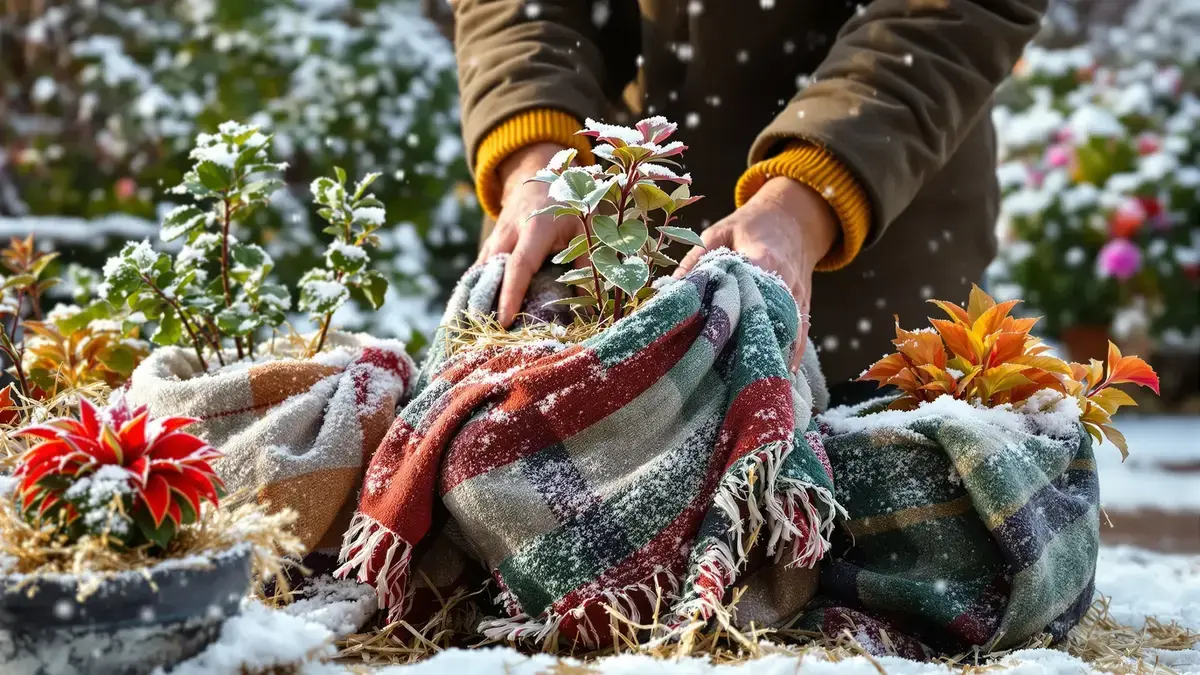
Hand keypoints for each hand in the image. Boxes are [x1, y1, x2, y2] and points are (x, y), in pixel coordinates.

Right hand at [478, 142, 585, 326]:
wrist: (538, 174)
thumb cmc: (568, 204)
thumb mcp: (585, 228)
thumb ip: (588, 263)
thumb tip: (593, 305)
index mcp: (536, 227)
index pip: (520, 265)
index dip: (511, 294)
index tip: (505, 320)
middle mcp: (510, 232)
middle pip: (493, 272)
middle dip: (488, 304)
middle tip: (487, 337)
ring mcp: (495, 237)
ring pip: (482, 273)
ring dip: (479, 300)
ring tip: (477, 333)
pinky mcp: (489, 245)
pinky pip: (480, 271)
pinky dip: (478, 292)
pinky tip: (475, 317)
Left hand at [676, 177, 838, 369]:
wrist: (796, 217)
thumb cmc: (751, 225)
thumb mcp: (719, 232)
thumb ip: (696, 260)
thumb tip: (669, 290)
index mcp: (763, 259)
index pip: (749, 292)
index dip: (732, 316)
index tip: (712, 341)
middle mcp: (785, 282)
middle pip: (768, 319)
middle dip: (749, 345)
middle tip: (727, 375)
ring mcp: (798, 296)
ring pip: (787, 332)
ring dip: (770, 356)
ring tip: (751, 385)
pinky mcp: (804, 306)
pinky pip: (799, 335)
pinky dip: (789, 356)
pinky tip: (777, 379)